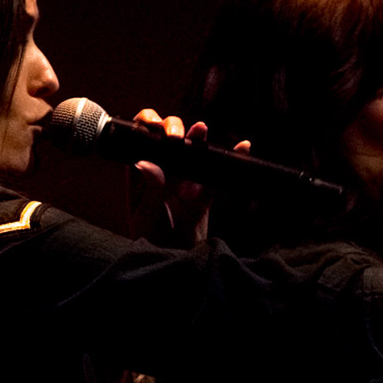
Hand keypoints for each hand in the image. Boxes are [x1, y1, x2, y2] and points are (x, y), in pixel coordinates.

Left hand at [127, 110, 249, 243]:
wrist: (174, 258)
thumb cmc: (151, 237)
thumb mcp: (146, 213)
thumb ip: (150, 189)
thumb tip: (146, 163)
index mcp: (142, 171)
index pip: (142, 139)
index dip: (147, 124)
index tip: (154, 125)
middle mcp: (163, 170)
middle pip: (169, 138)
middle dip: (173, 128)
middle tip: (176, 136)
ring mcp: (185, 178)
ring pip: (193, 150)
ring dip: (198, 138)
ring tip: (201, 129)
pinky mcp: (205, 190)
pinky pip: (217, 172)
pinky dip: (231, 159)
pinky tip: (241, 147)